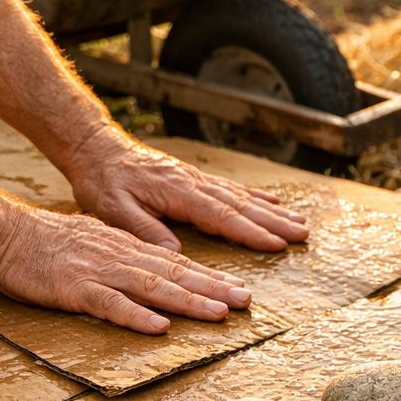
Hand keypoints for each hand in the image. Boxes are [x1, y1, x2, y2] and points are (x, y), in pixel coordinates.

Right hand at [0, 206, 254, 334]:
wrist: (5, 233)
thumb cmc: (49, 241)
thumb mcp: (98, 240)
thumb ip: (128, 253)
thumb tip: (158, 263)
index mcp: (128, 248)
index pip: (178, 263)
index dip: (211, 277)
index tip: (239, 289)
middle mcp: (122, 257)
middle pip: (176, 274)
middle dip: (214, 288)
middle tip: (246, 302)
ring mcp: (101, 272)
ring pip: (153, 287)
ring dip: (188, 301)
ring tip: (218, 314)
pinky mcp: (76, 289)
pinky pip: (110, 305)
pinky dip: (136, 315)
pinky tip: (159, 327)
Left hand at [59, 126, 308, 252]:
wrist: (97, 148)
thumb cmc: (102, 181)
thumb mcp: (114, 209)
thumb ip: (145, 229)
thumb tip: (174, 252)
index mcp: (178, 192)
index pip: (221, 216)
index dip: (250, 232)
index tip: (276, 244)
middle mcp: (194, 183)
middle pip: (241, 205)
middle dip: (274, 221)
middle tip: (303, 234)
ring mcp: (197, 179)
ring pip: (242, 196)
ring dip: (272, 211)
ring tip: (299, 222)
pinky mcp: (194, 178)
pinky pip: (232, 188)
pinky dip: (255, 196)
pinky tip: (272, 202)